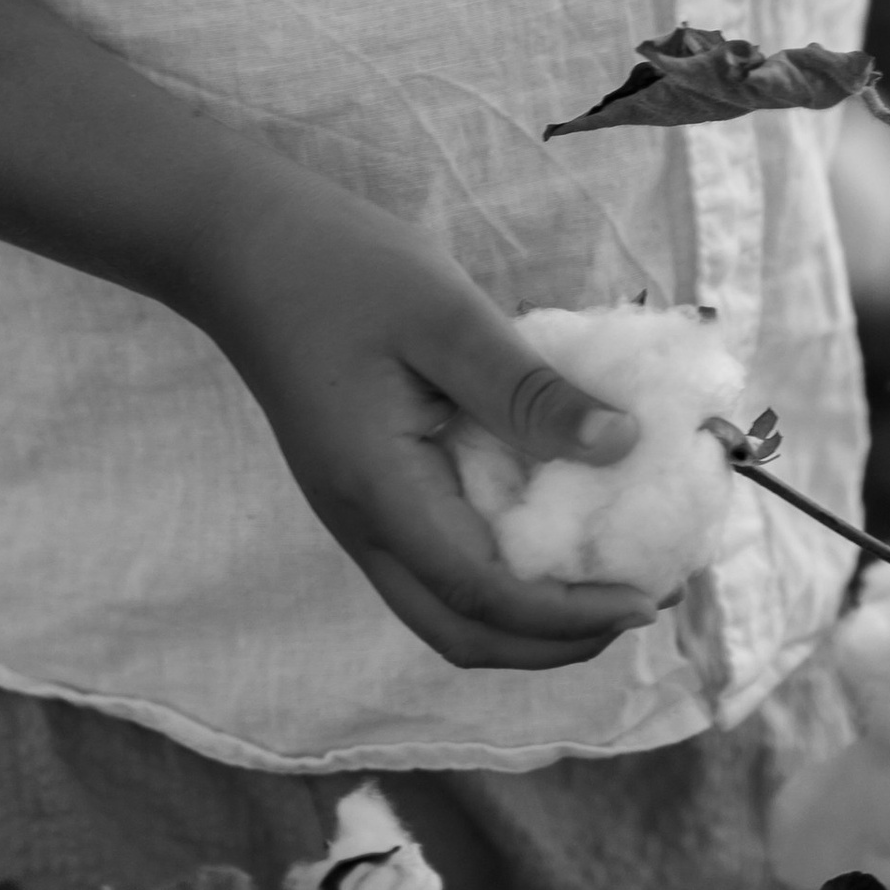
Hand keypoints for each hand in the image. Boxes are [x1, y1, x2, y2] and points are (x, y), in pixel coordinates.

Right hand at [189, 171, 654, 669]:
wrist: (241, 248)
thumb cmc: (341, 268)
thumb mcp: (445, 313)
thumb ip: (527, 389)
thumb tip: (620, 446)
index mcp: (379, 492)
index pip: (483, 596)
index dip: (571, 615)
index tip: (647, 596)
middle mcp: (363, 525)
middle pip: (463, 633)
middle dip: (556, 641)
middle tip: (639, 599)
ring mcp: (357, 513)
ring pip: (447, 609)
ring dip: (529, 616)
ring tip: (606, 571)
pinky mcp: (365, 488)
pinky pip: (437, 562)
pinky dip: (501, 572)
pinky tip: (547, 522)